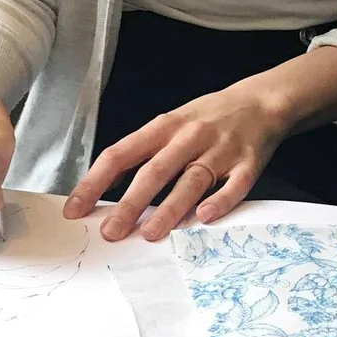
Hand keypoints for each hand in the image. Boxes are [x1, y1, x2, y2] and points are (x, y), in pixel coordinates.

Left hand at [63, 81, 289, 241]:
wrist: (261, 102)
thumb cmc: (207, 117)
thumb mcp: (171, 124)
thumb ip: (144, 153)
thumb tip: (106, 188)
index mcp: (163, 127)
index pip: (121, 154)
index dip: (95, 182)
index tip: (75, 208)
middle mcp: (189, 137)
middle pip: (155, 171)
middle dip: (130, 203)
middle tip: (111, 232)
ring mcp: (220, 150)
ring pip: (192, 180)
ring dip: (170, 208)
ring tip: (150, 234)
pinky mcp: (249, 163)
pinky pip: (234, 185)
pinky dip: (220, 201)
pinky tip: (205, 218)